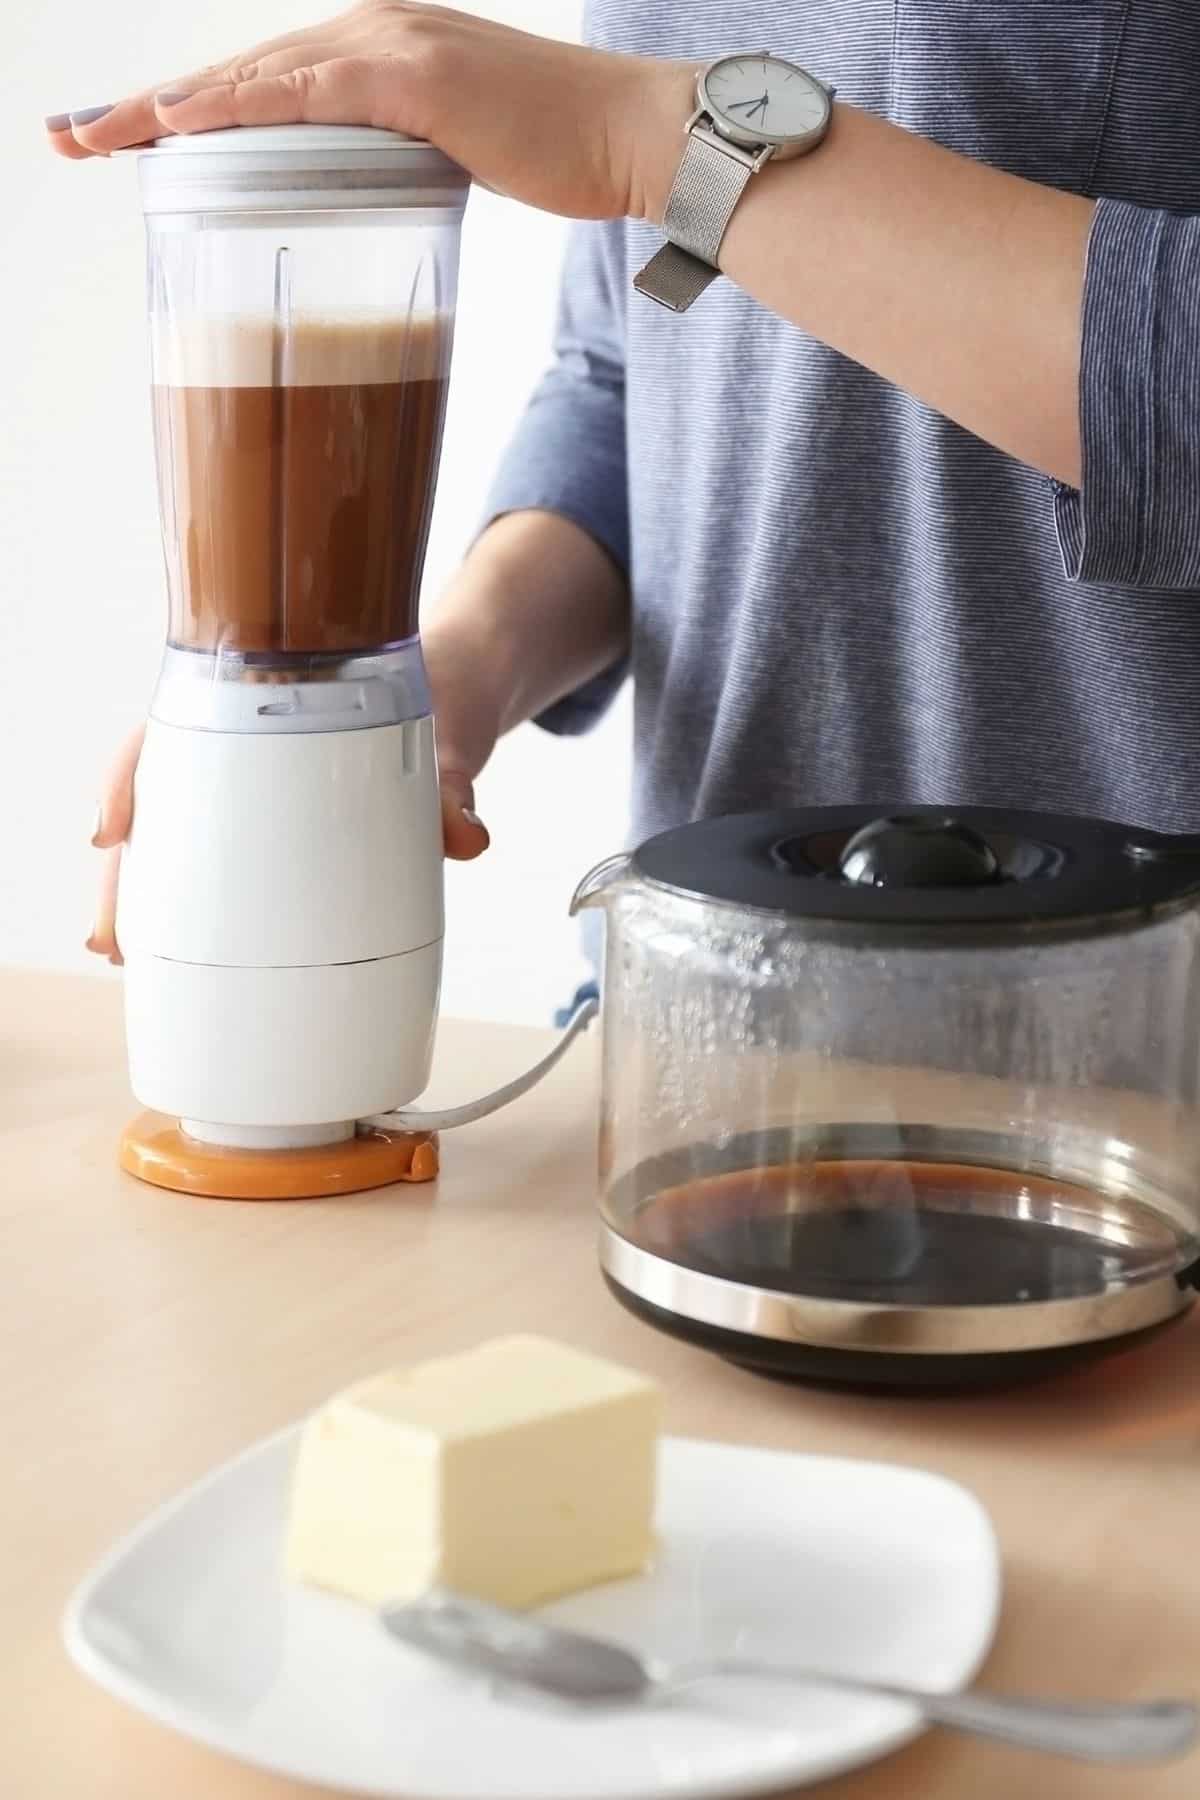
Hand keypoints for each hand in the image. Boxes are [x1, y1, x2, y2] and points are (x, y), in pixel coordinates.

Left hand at [46, 2, 690, 224]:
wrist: (635, 135)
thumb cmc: (560, 154)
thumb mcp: (460, 150)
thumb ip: (402, 157)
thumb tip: (367, 198)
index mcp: (378, 53)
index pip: (262, 84)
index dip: (187, 110)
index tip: (120, 142)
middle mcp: (372, 32)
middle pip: (236, 72)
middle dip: (146, 109)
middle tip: (72, 138)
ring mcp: (391, 47)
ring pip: (252, 76)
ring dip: (166, 109)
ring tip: (95, 139)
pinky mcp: (413, 77)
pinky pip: (302, 92)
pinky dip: (236, 108)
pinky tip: (177, 127)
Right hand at [86, 678, 493, 964]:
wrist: (463, 694)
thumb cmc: (443, 700)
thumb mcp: (452, 741)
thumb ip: (456, 787)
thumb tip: (465, 839)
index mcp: (274, 693)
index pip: (175, 723)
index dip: (130, 775)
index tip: (112, 829)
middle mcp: (250, 736)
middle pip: (158, 796)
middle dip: (126, 868)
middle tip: (114, 937)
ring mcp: (259, 782)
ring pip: (176, 831)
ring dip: (143, 893)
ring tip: (122, 955)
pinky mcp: (282, 822)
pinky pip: (220, 856)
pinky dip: (192, 903)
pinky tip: (172, 951)